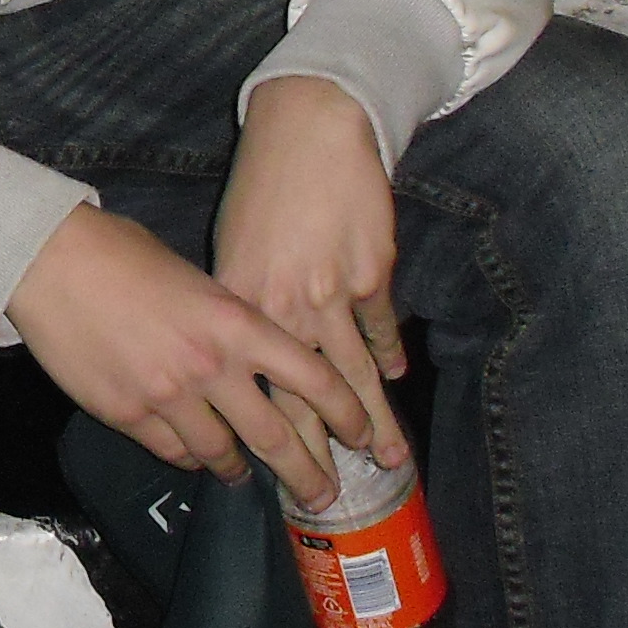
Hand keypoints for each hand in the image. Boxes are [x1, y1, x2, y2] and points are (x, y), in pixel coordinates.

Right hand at [6, 206, 385, 500]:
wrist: (50, 262)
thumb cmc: (123, 254)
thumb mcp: (197, 277)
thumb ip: (230, 320)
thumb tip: (251, 355)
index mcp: (238, 322)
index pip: (314, 379)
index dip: (348, 414)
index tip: (364, 436)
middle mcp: (212, 366)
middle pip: (277, 436)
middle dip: (307, 474)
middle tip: (324, 496)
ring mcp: (168, 396)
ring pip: (221, 454)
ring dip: (239, 470)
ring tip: (246, 477)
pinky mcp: (127, 415)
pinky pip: (172, 452)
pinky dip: (188, 458)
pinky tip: (194, 457)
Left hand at [213, 77, 412, 473]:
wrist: (310, 131)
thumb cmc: (264, 188)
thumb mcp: (233, 247)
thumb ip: (241, 308)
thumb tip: (250, 361)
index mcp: (237, 308)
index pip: (250, 392)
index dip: (268, 441)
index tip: (277, 478)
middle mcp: (280, 309)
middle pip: (301, 401)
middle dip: (320, 454)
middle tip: (333, 496)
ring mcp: (328, 295)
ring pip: (351, 376)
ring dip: (370, 423)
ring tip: (384, 460)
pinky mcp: (370, 275)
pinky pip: (379, 330)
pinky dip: (387, 355)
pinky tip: (393, 380)